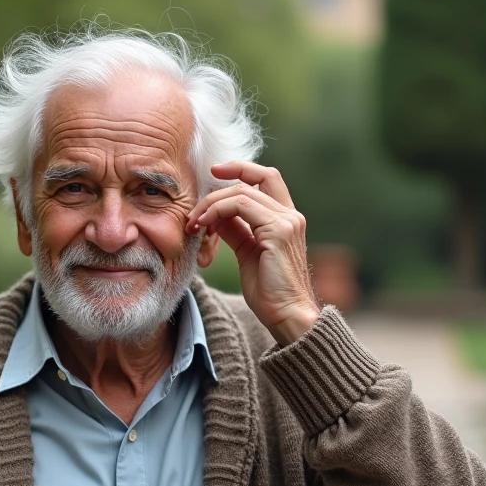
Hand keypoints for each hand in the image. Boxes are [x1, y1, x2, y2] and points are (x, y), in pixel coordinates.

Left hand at [186, 161, 319, 344]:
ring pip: (242, 192)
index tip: (214, 173)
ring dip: (212, 204)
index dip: (241, 169)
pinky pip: (240, 206)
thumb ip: (235, 230)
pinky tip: (204, 226)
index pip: (266, 179)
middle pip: (257, 176)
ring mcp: (287, 221)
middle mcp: (290, 215)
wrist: (287, 316)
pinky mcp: (279, 231)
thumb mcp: (247, 253)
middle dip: (223, 182)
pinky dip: (217, 211)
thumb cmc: (269, 292)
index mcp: (286, 219)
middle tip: (196, 202)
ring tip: (194, 223)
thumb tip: (215, 215)